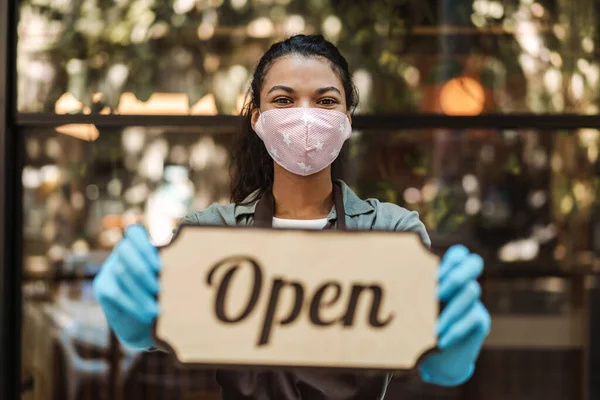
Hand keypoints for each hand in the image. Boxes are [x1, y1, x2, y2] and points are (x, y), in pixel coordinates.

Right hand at [93, 225, 160, 348]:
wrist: (143, 324)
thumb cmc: (162, 295)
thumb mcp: (166, 279)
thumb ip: (166, 270)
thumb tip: (181, 267)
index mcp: (139, 245)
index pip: (135, 233)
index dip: (145, 246)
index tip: (160, 267)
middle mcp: (121, 253)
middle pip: (125, 250)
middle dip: (142, 270)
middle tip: (159, 289)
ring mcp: (109, 268)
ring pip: (121, 272)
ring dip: (140, 292)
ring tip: (156, 309)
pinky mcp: (102, 287)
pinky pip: (115, 292)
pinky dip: (133, 304)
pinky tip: (147, 315)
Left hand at [419, 245, 490, 385]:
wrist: (436, 359)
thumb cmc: (417, 326)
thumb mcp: (411, 305)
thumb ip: (408, 289)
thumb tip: (386, 275)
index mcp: (446, 275)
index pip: (458, 253)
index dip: (451, 259)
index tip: (434, 276)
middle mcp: (463, 284)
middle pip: (474, 263)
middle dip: (456, 275)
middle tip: (436, 294)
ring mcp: (475, 301)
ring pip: (472, 290)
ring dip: (450, 309)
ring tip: (433, 328)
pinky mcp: (480, 321)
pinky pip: (473, 318)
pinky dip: (455, 329)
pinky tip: (440, 341)